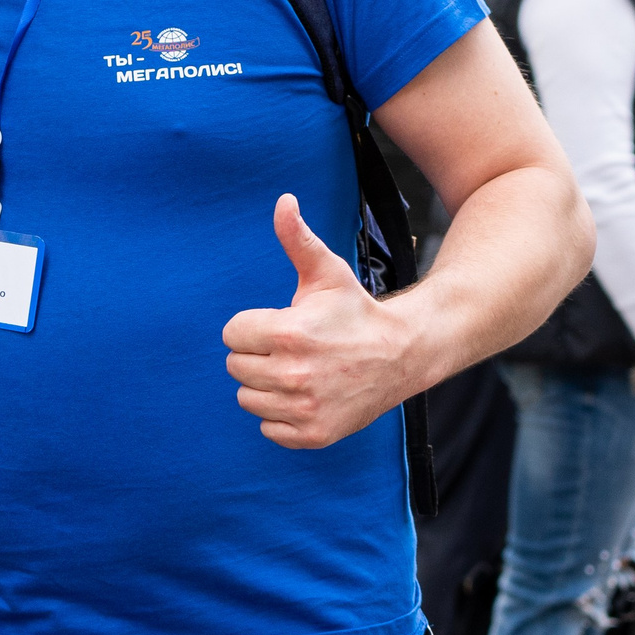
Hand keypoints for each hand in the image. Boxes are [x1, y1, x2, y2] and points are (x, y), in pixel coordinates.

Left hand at [221, 194, 418, 449]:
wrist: (402, 354)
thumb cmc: (355, 310)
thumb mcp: (326, 272)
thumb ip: (297, 238)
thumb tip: (284, 200)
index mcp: (288, 333)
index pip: (231, 334)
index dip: (252, 326)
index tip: (280, 324)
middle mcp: (294, 374)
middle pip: (236, 367)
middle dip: (257, 354)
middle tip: (289, 348)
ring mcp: (304, 408)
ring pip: (248, 399)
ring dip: (266, 386)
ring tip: (297, 371)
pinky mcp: (313, 434)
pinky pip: (268, 429)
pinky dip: (281, 416)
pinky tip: (305, 396)